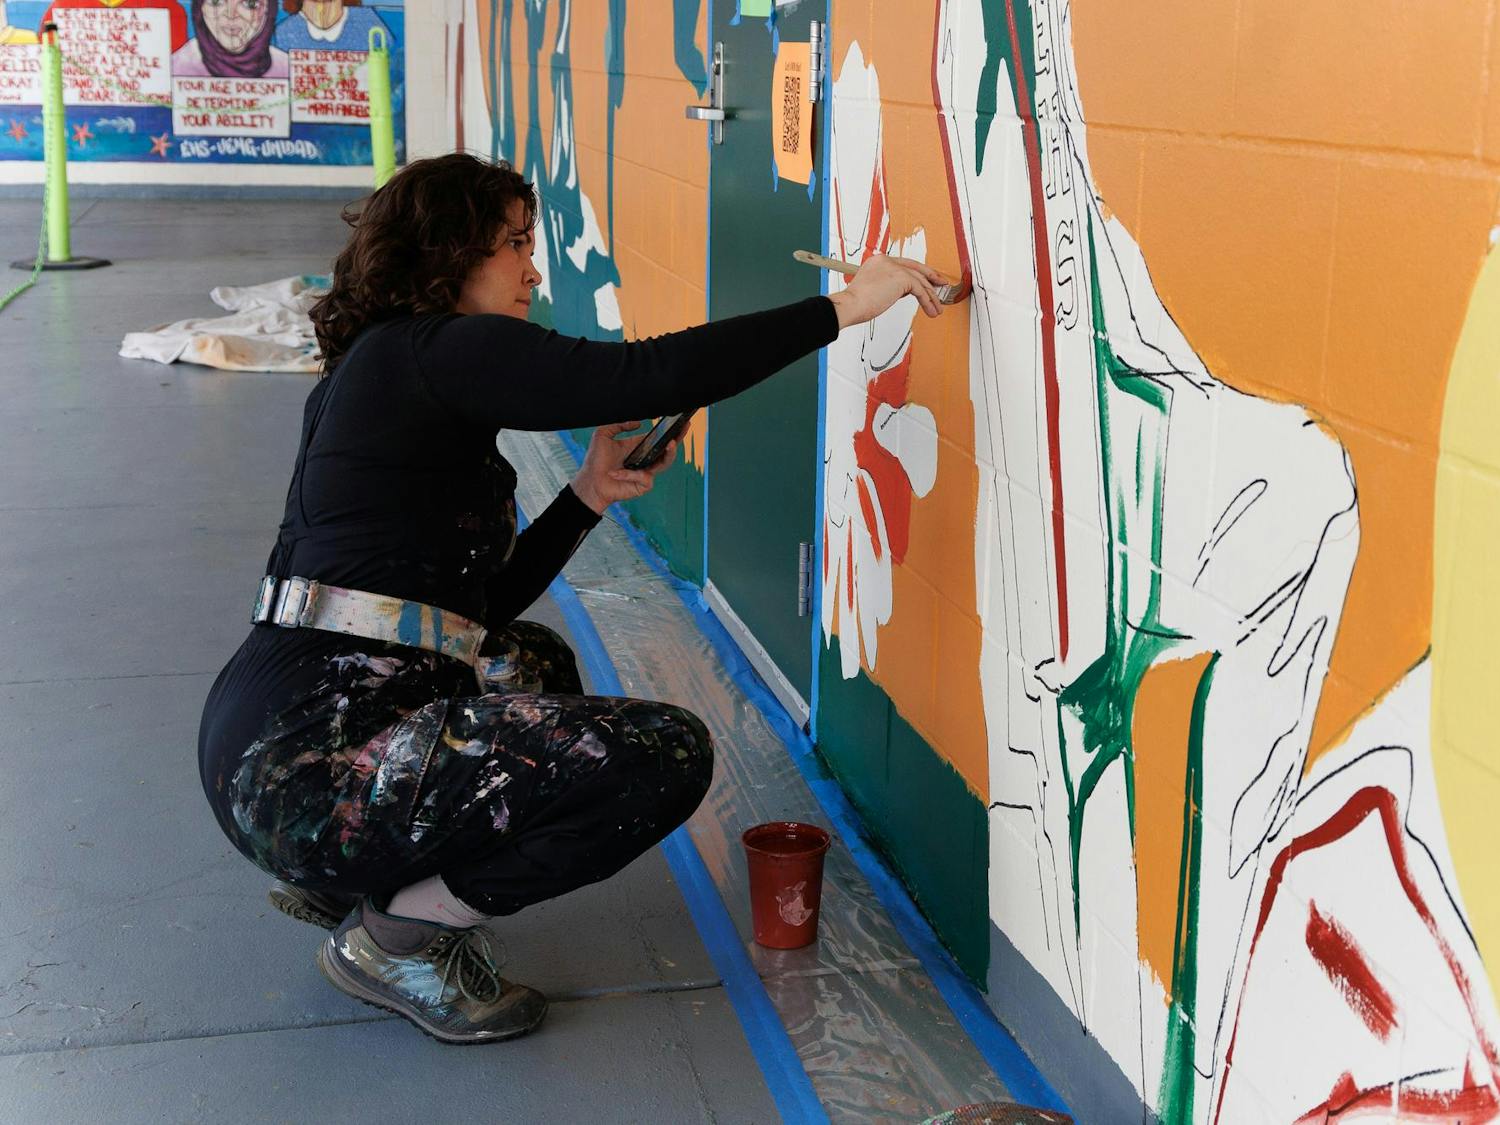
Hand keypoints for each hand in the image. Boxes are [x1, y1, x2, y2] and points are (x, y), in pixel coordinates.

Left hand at [570, 420, 678, 514]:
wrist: (590, 481)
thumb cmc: (595, 460)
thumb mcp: (603, 434)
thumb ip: (618, 424)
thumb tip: (638, 423)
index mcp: (639, 447)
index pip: (658, 438)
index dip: (670, 430)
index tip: (679, 420)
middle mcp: (645, 459)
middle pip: (668, 449)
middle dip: (679, 438)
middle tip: (685, 427)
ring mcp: (646, 472)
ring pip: (665, 463)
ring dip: (670, 454)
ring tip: (671, 444)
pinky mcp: (643, 485)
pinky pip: (645, 477)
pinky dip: (631, 474)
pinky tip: (617, 473)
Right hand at [826, 254, 950, 328]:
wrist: (849, 305)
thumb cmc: (856, 304)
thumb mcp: (874, 290)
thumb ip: (889, 286)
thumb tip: (903, 291)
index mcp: (879, 261)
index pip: (904, 264)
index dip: (918, 272)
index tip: (928, 280)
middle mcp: (887, 261)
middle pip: (916, 267)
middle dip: (931, 277)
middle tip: (941, 285)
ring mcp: (894, 267)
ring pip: (920, 280)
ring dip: (931, 296)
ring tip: (937, 308)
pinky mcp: (901, 277)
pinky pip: (920, 290)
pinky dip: (927, 301)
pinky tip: (931, 309)